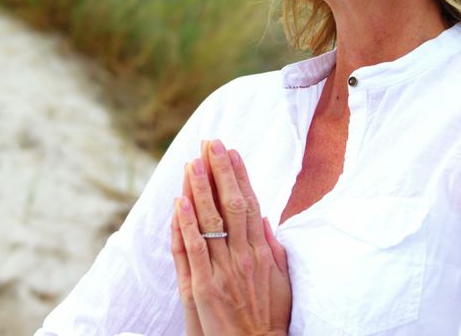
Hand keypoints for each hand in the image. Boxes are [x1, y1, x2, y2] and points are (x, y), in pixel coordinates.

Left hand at [170, 139, 291, 335]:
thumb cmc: (269, 319)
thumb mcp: (281, 281)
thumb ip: (272, 248)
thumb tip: (265, 218)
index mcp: (262, 252)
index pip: (249, 204)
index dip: (239, 175)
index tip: (231, 151)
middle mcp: (244, 256)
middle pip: (231, 204)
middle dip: (219, 171)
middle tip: (210, 143)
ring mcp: (223, 270)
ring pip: (210, 221)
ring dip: (200, 189)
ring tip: (192, 162)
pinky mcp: (203, 287)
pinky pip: (193, 249)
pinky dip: (185, 224)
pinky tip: (179, 201)